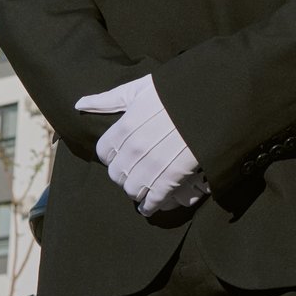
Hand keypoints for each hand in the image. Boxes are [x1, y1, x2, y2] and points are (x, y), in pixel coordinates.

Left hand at [76, 74, 209, 215]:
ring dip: (136, 191)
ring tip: (143, 189)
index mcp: (125, 126)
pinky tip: (149, 206)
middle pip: (117, 174)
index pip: (104, 152)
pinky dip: (150, 205)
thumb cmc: (178, 90)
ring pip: (133, 189)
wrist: (216, 96)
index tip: (121, 154)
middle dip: (124, 174)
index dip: (112, 154)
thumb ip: (109, 100)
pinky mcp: (175, 176)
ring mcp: (154, 164)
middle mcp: (136, 148)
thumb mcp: (141, 89)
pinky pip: (154, 198)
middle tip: (134, 172)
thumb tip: (79, 104)